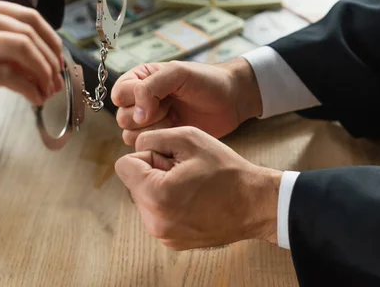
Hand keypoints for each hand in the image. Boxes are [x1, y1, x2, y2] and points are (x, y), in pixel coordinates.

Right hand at [0, 0, 62, 116]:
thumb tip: (38, 60)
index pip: (25, 15)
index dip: (51, 39)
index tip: (60, 58)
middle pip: (27, 32)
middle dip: (51, 59)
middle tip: (58, 80)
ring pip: (21, 50)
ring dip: (43, 73)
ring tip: (49, 90)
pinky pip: (6, 76)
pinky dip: (29, 88)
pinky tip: (35, 98)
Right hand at [111, 59, 262, 145]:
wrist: (231, 100)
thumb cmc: (206, 81)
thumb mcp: (178, 74)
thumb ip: (151, 87)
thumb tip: (137, 115)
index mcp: (140, 80)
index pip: (119, 94)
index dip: (136, 100)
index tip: (161, 99)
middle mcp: (140, 100)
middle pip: (122, 117)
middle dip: (147, 117)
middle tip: (171, 108)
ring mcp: (149, 121)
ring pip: (130, 135)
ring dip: (154, 130)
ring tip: (175, 119)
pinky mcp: (160, 137)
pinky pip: (145, 146)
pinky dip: (160, 141)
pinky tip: (177, 130)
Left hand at [115, 126, 281, 249]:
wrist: (255, 203)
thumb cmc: (226, 170)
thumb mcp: (189, 138)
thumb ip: (153, 137)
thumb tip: (136, 147)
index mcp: (156, 195)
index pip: (124, 165)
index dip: (148, 155)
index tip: (172, 159)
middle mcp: (155, 221)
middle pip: (133, 183)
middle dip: (154, 173)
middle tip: (186, 172)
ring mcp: (163, 235)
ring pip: (145, 198)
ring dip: (161, 188)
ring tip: (192, 186)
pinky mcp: (172, 242)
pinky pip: (158, 214)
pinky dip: (170, 204)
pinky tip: (195, 200)